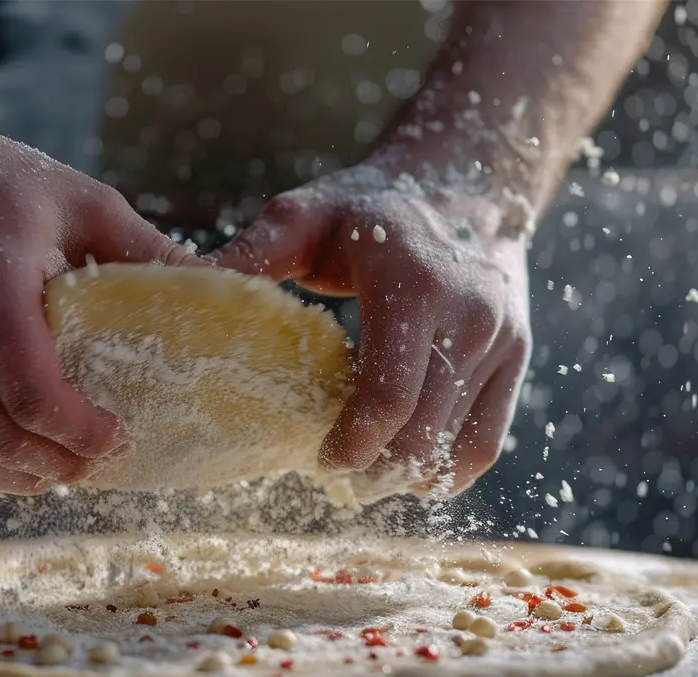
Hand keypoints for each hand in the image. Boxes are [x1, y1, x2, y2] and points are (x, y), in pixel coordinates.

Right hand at [0, 127, 208, 494]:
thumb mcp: (80, 200)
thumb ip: (149, 251)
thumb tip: (224, 288)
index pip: (37, 398)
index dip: (85, 436)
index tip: (121, 437)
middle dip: (59, 467)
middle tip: (98, 462)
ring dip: (16, 481)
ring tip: (58, 469)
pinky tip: (5, 467)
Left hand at [211, 158, 530, 495]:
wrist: (469, 181)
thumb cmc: (372, 202)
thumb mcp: (305, 213)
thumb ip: (250, 255)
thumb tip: (180, 289)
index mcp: (411, 283)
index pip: (388, 392)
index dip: (352, 441)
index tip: (320, 459)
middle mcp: (468, 315)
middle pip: (422, 430)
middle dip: (375, 466)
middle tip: (333, 471)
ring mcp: (500, 339)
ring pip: (455, 443)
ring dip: (407, 473)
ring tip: (366, 475)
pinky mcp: (517, 356)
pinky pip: (487, 438)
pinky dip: (449, 468)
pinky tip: (411, 473)